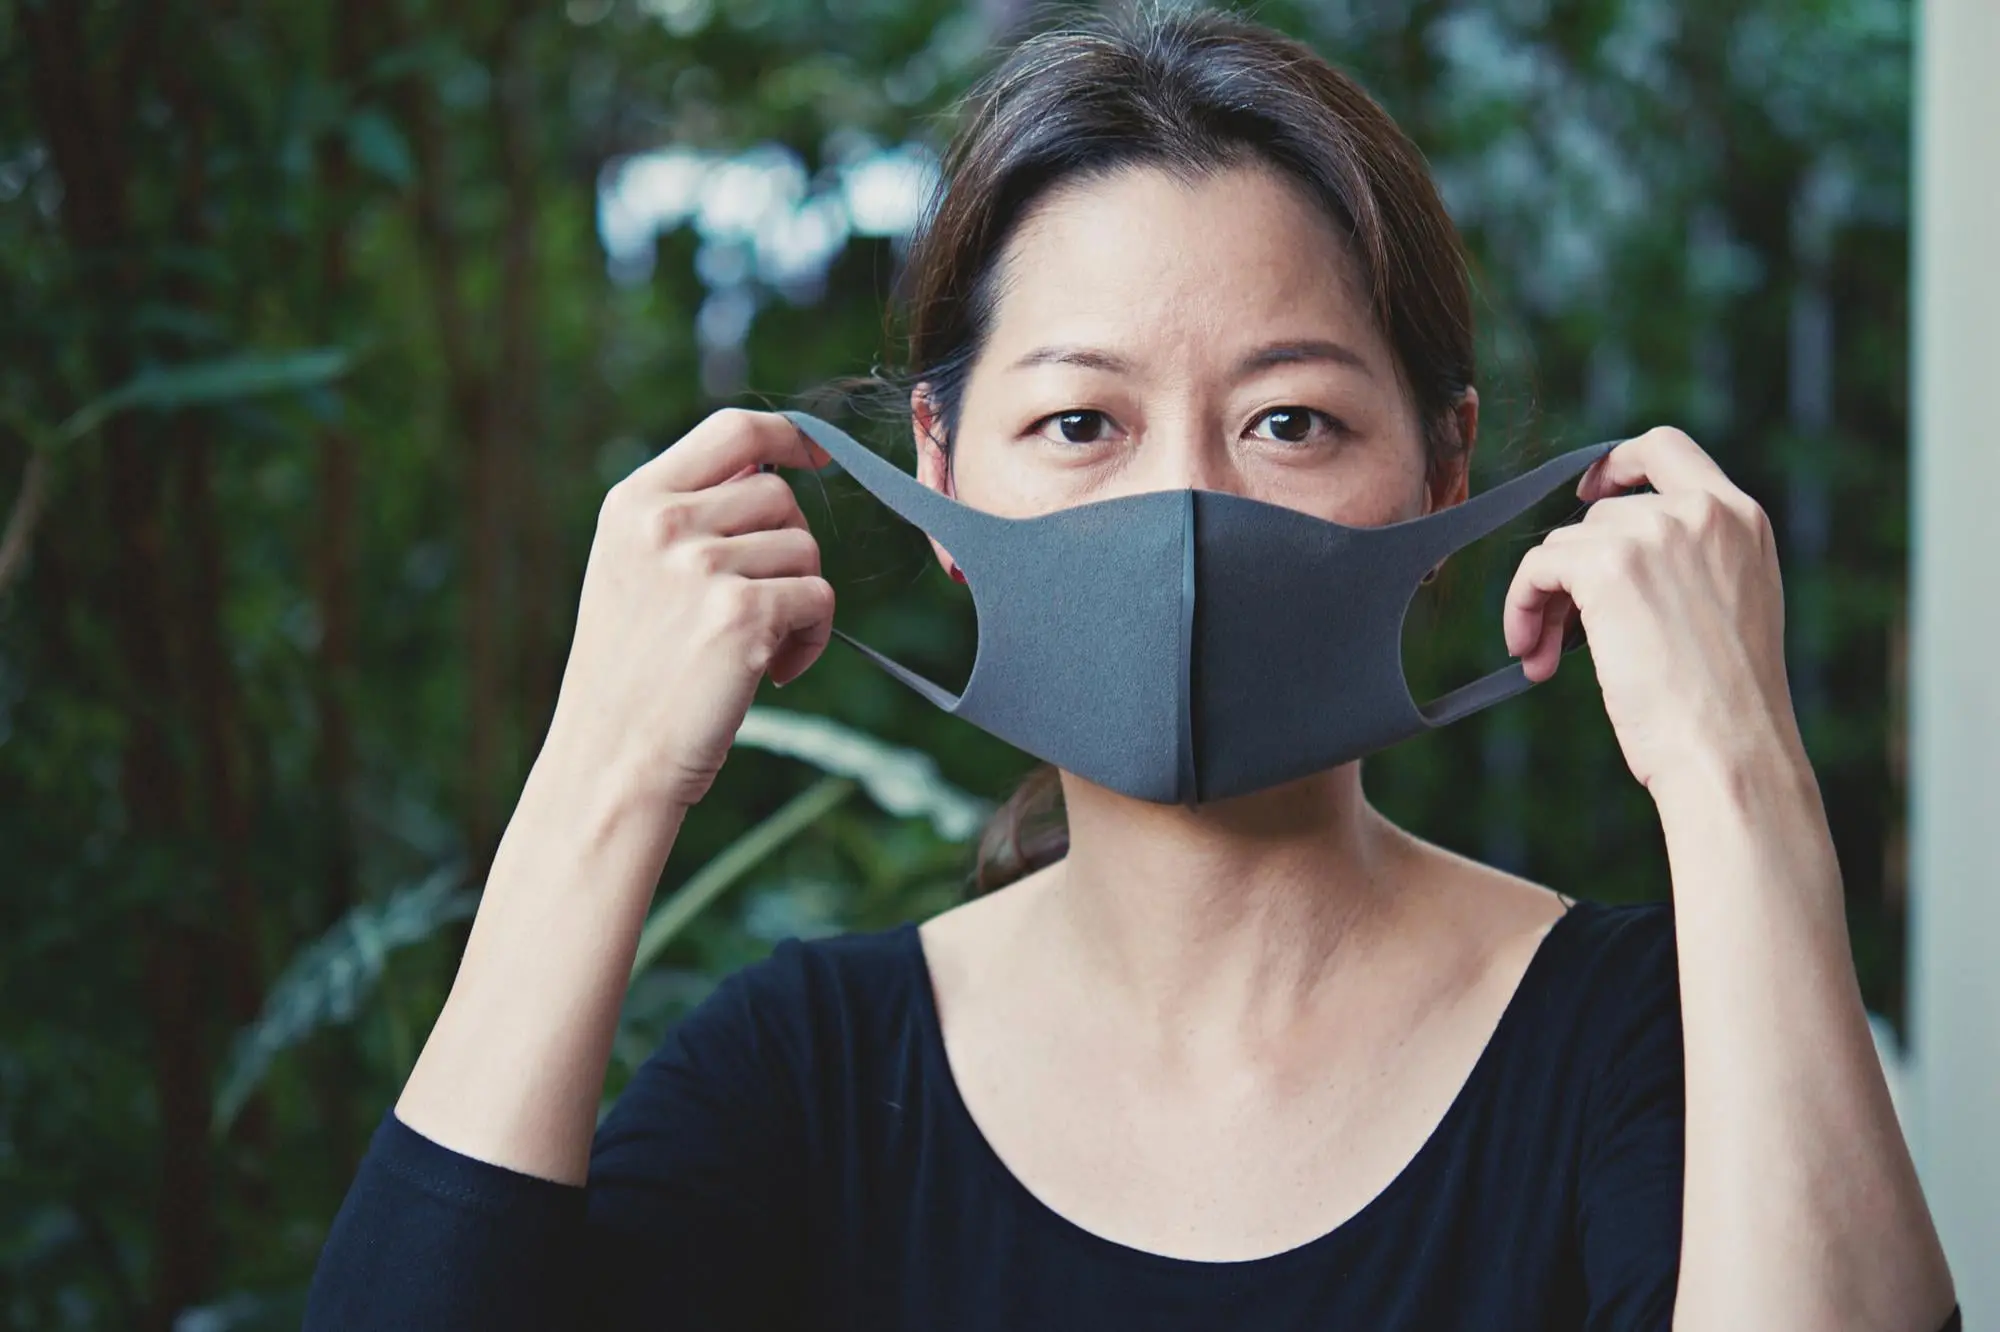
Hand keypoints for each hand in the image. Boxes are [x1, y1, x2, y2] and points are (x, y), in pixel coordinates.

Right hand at [543, 408, 834, 811]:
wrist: (611, 759)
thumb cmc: (632, 675)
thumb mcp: (633, 571)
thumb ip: (687, 516)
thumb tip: (771, 472)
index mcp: (633, 502)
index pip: (732, 430)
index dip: (788, 436)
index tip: (815, 455)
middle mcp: (664, 523)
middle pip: (779, 496)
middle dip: (789, 547)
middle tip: (762, 604)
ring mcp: (702, 566)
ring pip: (805, 549)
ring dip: (799, 599)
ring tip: (758, 647)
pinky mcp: (743, 614)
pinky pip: (819, 598)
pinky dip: (812, 638)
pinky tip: (773, 672)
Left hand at [1501, 426, 1801, 794]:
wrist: (1729, 749)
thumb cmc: (1725, 704)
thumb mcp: (1729, 605)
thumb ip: (1689, 561)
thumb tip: (1604, 558)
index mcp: (1740, 517)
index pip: (1665, 448)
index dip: (1615, 464)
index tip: (1587, 494)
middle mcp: (1701, 511)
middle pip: (1600, 514)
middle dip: (1573, 571)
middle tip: (1562, 634)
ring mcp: (1654, 532)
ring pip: (1564, 545)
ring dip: (1546, 601)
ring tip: (1547, 656)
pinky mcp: (1606, 564)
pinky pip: (1538, 567)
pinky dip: (1522, 606)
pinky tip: (1531, 653)